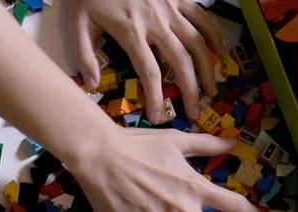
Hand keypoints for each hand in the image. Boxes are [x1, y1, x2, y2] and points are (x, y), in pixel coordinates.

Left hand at [70, 0, 224, 122]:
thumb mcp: (78, 24)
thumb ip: (85, 56)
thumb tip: (93, 85)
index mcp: (131, 32)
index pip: (149, 72)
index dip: (156, 98)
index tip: (158, 116)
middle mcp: (156, 22)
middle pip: (180, 62)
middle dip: (190, 90)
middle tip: (195, 113)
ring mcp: (170, 7)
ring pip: (197, 42)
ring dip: (208, 68)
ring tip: (211, 90)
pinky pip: (201, 17)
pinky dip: (213, 35)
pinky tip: (219, 52)